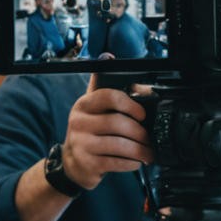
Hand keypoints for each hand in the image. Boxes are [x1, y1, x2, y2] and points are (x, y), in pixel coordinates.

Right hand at [61, 77, 153, 191]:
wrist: (72, 163)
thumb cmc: (89, 133)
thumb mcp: (92, 109)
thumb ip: (103, 87)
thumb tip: (108, 56)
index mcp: (84, 105)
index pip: (108, 96)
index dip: (130, 104)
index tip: (142, 114)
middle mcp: (79, 122)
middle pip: (117, 123)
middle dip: (140, 132)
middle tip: (148, 138)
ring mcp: (82, 144)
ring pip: (120, 145)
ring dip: (140, 150)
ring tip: (148, 153)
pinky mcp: (87, 163)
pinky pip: (117, 162)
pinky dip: (132, 163)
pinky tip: (136, 161)